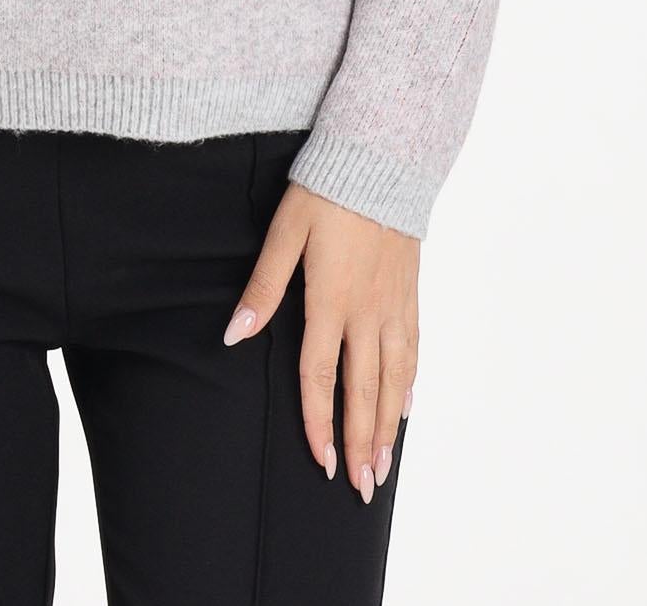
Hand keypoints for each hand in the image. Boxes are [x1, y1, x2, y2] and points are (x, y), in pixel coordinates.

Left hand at [223, 181, 418, 500]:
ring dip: (389, 426)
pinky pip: (413, 348)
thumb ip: (263, 287)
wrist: (382, 158)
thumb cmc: (325, 191)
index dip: (319, 422)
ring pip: (395, 378)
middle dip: (362, 443)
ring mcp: (393, 303)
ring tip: (386, 465)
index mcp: (331, 300)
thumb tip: (233, 334)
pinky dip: (410, 383)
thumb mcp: (285, 232)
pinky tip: (407, 407)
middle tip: (364, 488)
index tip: (322, 463)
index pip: (321, 376)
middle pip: (364, 390)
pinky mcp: (409, 291)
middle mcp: (367, 311)